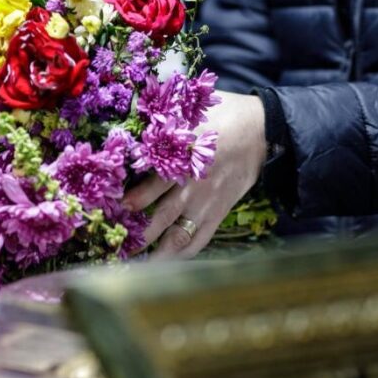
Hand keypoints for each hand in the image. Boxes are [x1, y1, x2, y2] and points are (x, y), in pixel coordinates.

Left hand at [123, 90, 265, 258]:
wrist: (262, 130)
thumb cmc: (223, 115)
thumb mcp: (189, 112)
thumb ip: (163, 124)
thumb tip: (133, 120)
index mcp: (183, 161)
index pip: (151, 187)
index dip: (132, 201)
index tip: (114, 210)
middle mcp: (193, 188)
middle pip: (160, 219)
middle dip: (138, 236)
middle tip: (116, 249)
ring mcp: (207, 204)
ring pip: (179, 236)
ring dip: (158, 253)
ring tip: (136, 265)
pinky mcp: (220, 213)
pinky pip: (201, 240)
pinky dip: (183, 253)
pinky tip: (167, 261)